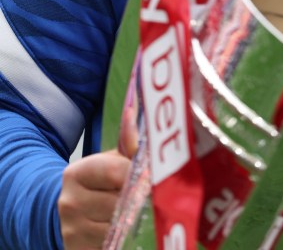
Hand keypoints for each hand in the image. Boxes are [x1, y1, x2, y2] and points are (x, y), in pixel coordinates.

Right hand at [58, 106, 138, 248]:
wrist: (65, 210)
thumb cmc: (96, 181)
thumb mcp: (109, 159)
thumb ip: (127, 142)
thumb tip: (135, 111)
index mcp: (76, 173)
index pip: (115, 172)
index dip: (139, 175)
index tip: (153, 176)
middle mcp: (69, 202)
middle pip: (118, 203)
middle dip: (137, 200)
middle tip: (149, 196)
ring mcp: (71, 229)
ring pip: (117, 227)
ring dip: (131, 221)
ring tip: (136, 211)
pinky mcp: (76, 249)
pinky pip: (111, 244)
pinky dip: (122, 238)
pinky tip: (124, 228)